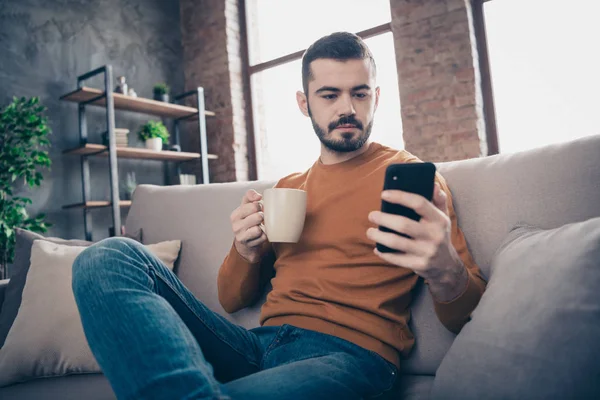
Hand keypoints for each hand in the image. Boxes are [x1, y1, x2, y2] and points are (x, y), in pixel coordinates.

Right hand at [230, 189, 266, 262]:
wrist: (246, 243)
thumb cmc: (248, 220)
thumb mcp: (246, 206)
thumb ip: (250, 196)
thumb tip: (258, 196)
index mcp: (235, 215)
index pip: (253, 205)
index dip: (259, 205)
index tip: (258, 207)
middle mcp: (236, 226)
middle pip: (258, 216)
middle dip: (262, 216)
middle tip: (260, 218)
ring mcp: (241, 236)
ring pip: (259, 229)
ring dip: (263, 227)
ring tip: (259, 226)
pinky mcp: (249, 244)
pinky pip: (263, 237)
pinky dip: (264, 235)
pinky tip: (260, 235)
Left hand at [366, 183, 467, 301]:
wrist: (446, 265)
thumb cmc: (438, 234)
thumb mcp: (443, 217)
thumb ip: (438, 200)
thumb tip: (432, 184)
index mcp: (438, 220)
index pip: (419, 203)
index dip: (400, 197)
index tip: (384, 194)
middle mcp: (434, 235)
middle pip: (403, 224)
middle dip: (383, 218)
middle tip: (371, 215)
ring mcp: (426, 252)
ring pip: (396, 242)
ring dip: (379, 236)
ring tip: (369, 231)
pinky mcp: (418, 265)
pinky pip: (396, 259)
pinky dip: (383, 253)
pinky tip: (377, 248)